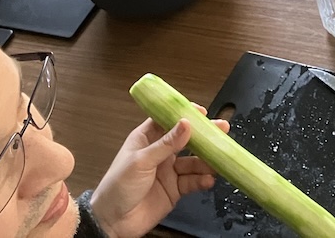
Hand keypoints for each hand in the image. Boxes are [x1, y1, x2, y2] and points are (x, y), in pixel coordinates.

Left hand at [91, 115, 228, 237]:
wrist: (112, 222)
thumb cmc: (117, 187)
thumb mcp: (141, 161)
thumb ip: (166, 144)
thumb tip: (186, 124)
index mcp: (146, 139)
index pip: (168, 120)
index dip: (185, 115)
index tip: (202, 112)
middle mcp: (159, 152)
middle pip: (186, 139)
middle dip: (204, 136)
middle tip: (222, 131)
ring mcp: (168, 171)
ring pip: (193, 161)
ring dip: (206, 160)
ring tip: (218, 160)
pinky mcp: (174, 189)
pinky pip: (192, 181)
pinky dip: (202, 180)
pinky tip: (208, 179)